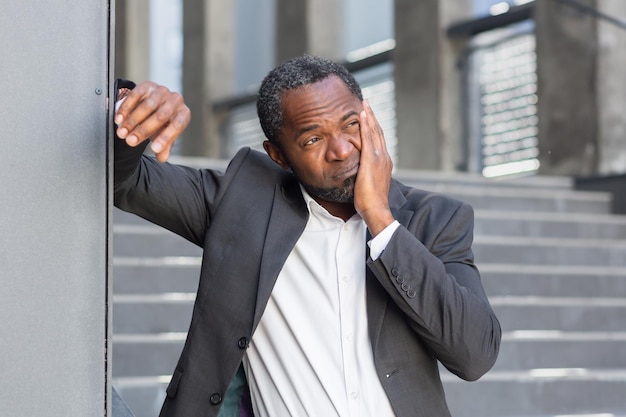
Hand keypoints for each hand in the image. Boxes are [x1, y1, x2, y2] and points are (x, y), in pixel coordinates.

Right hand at [115, 81, 190, 161]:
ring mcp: (162, 91)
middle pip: (160, 116)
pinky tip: (119, 120)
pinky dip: (126, 108)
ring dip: (132, 121)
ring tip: (122, 133)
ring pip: (147, 106)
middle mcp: (175, 100)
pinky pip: (136, 95)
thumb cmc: (163, 123)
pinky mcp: (147, 85)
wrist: (156, 105)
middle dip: (143, 131)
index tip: (153, 149)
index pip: (178, 125)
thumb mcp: (165, 135)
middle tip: (130, 142)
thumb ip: (164, 147)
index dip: (166, 138)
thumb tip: (162, 158)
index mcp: (183, 114)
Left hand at [354, 100, 394, 235]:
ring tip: (364, 104)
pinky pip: (368, 138)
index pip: (378, 140)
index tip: (368, 116)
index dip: (373, 127)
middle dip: (372, 117)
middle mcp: (384, 157)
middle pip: (378, 132)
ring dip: (369, 116)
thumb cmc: (371, 202)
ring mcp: (379, 158)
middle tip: (367, 103)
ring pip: (374, 132)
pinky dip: (366, 125)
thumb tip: (360, 173)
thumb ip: (367, 174)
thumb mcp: (370, 184)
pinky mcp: (371, 160)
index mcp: (384, 162)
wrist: (376, 209)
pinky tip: (362, 116)